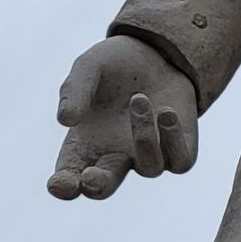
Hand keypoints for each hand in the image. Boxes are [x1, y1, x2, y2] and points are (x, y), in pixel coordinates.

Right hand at [48, 35, 198, 200]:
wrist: (156, 54)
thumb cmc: (114, 66)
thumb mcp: (88, 68)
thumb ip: (74, 91)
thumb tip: (65, 120)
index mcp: (84, 145)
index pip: (69, 176)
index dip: (64, 186)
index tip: (60, 185)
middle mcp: (114, 158)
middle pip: (104, 187)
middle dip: (97, 186)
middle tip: (91, 179)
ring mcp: (147, 158)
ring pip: (149, 167)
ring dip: (144, 136)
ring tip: (138, 98)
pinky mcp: (180, 152)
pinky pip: (179, 162)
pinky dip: (173, 139)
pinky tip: (166, 112)